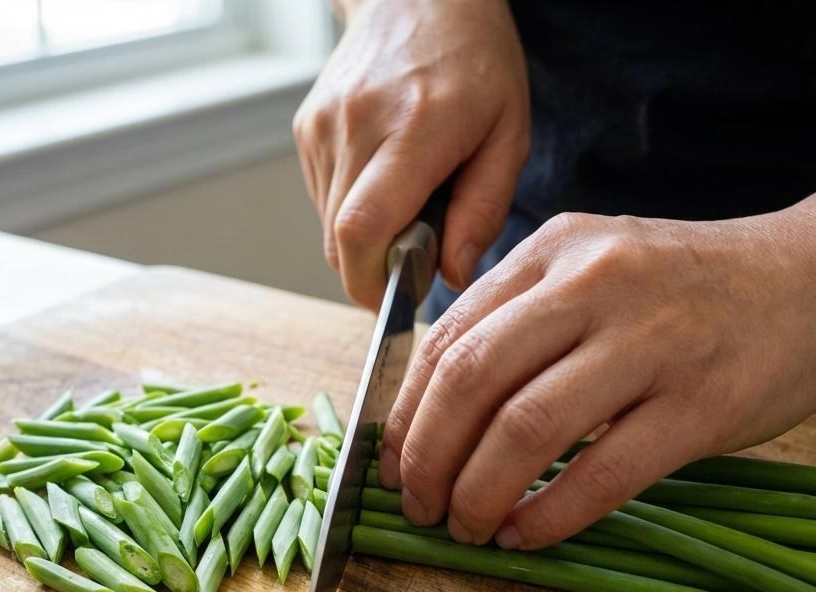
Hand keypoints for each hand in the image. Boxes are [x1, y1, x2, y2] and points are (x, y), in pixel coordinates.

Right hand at [293, 0, 528, 307]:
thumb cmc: (475, 62)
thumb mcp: (509, 133)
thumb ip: (484, 210)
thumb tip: (450, 275)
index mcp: (415, 127)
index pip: (364, 229)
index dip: (369, 284)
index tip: (394, 305)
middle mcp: (358, 126)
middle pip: (341, 239)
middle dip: (373, 270)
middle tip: (413, 259)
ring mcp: (324, 126)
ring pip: (329, 224)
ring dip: (365, 238)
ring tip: (407, 203)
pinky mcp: (307, 128)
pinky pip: (323, 198)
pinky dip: (351, 208)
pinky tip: (384, 178)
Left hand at [377, 209, 815, 548]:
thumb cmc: (690, 291)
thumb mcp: (594, 269)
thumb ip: (519, 319)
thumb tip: (434, 410)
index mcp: (552, 251)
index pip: (446, 337)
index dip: (406, 414)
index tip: (393, 465)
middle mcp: (592, 285)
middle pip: (470, 381)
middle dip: (427, 459)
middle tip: (421, 508)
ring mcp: (650, 341)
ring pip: (525, 428)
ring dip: (479, 493)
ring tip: (468, 528)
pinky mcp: (700, 403)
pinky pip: (602, 472)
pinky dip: (549, 515)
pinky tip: (525, 536)